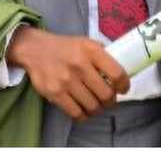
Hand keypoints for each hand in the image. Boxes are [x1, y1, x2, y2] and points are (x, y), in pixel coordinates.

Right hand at [6, 27, 128, 121]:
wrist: (36, 50)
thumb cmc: (67, 47)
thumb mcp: (88, 43)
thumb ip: (104, 56)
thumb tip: (120, 73)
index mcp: (92, 51)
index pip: (117, 73)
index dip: (124, 85)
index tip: (124, 89)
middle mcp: (80, 66)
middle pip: (105, 94)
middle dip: (111, 101)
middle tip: (110, 100)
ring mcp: (66, 81)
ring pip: (92, 106)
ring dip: (98, 109)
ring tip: (98, 106)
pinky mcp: (54, 93)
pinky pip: (75, 112)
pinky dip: (84, 115)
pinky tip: (85, 111)